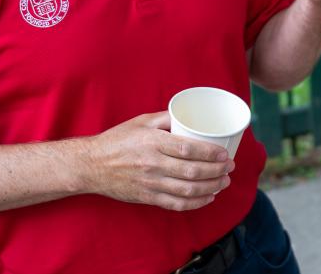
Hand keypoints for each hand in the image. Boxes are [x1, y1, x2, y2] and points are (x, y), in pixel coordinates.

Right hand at [81, 112, 233, 210]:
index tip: (225, 154)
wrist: (91, 165)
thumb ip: (166, 118)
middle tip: (229, 168)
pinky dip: (196, 203)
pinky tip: (208, 198)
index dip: (211, 153)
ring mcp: (150, 183)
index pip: (188, 149)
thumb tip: (189, 117)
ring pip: (188, 190)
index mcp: (153, 142)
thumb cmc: (117, 140)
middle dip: (217, 171)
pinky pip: (176, 204)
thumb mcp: (141, 122)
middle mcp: (153, 164)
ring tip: (224, 182)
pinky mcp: (147, 197)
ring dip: (211, 187)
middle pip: (192, 171)